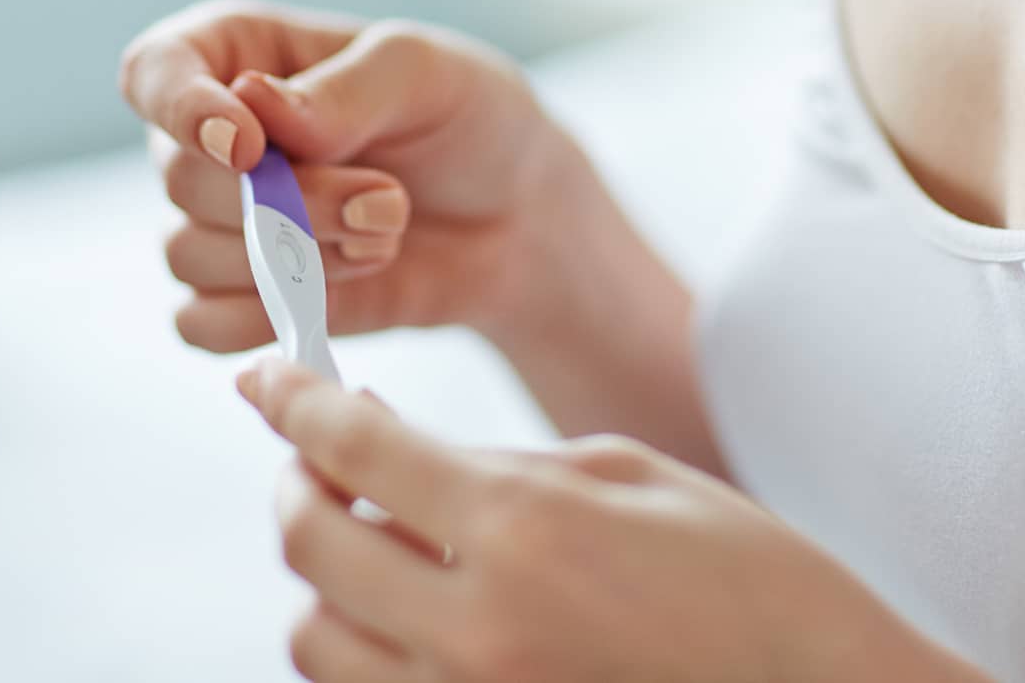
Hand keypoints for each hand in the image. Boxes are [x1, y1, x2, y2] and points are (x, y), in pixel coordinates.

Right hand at [118, 0, 583, 348]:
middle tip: (387, 199)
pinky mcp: (244, 295)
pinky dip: (266, 317)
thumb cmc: (470, 120)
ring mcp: (221, 220)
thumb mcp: (428, 76)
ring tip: (386, 235)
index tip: (247, 145)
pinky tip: (342, 288)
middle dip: (289, 203)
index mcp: (237, 51)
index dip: (179, 109)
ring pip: (188, 256)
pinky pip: (199, 323)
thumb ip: (345, 91)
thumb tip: (254, 106)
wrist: (519, 218)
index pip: (153, 71)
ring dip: (294, 260)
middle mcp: (209, 136)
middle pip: (181, 179)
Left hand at [236, 359, 983, 682]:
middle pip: (309, 549)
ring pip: (315, 640)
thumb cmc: (755, 580)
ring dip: (322, 578)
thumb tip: (402, 457)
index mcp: (524, 530)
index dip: (295, 400)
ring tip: (371, 539)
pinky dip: (362, 646)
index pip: (355, 449)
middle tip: (320, 456)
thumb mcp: (633, 477)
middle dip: (296, 485)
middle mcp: (478, 627)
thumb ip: (502, 465)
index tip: (269, 376)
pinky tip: (407, 609)